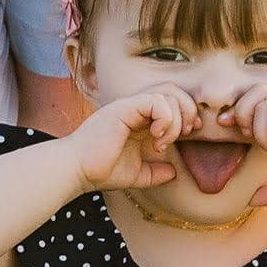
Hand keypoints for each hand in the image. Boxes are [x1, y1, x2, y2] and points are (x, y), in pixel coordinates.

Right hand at [66, 87, 204, 191]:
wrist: (78, 171)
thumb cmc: (101, 171)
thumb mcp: (137, 174)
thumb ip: (156, 172)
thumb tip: (174, 172)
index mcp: (141, 121)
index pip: (173, 103)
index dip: (187, 115)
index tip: (188, 136)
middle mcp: (136, 110)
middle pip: (175, 92)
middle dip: (188, 112)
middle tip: (186, 133)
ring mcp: (129, 107)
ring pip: (168, 94)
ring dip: (175, 119)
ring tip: (163, 140)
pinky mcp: (123, 108)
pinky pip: (155, 101)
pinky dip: (164, 118)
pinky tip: (156, 136)